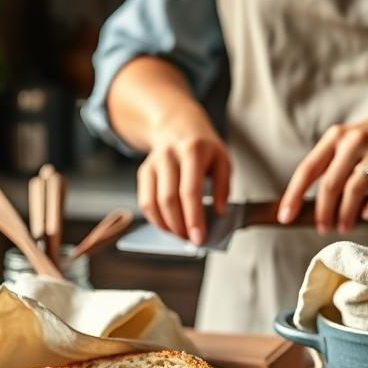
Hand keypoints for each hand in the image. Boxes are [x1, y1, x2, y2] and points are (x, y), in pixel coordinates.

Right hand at [136, 123, 230, 245]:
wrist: (178, 126)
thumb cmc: (204, 149)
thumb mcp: (223, 161)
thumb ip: (224, 187)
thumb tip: (219, 214)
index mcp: (193, 150)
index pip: (190, 191)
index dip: (194, 218)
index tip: (199, 239)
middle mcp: (169, 155)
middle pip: (168, 199)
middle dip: (179, 226)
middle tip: (191, 240)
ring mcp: (153, 163)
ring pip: (153, 203)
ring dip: (166, 226)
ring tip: (181, 235)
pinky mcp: (144, 172)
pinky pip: (145, 202)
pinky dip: (156, 219)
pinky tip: (169, 225)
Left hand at [278, 91, 367, 233]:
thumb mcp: (353, 141)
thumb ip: (335, 165)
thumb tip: (315, 202)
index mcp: (336, 137)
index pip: (308, 169)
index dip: (294, 195)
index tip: (285, 216)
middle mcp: (354, 140)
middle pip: (330, 183)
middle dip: (323, 212)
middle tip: (322, 229)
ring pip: (354, 189)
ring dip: (346, 213)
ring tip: (344, 227)